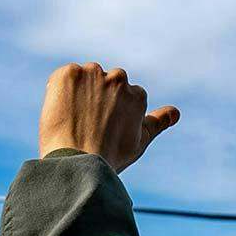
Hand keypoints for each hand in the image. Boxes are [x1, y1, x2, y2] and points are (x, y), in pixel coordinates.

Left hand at [38, 62, 179, 171]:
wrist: (77, 161)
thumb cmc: (109, 157)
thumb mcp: (139, 141)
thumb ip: (158, 123)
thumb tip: (176, 113)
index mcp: (136, 94)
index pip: (122, 96)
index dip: (109, 113)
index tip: (102, 128)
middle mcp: (118, 78)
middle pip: (104, 82)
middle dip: (96, 98)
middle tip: (85, 124)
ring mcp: (92, 74)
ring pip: (83, 79)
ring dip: (77, 93)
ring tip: (72, 121)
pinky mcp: (69, 74)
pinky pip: (62, 78)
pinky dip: (59, 92)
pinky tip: (61, 113)